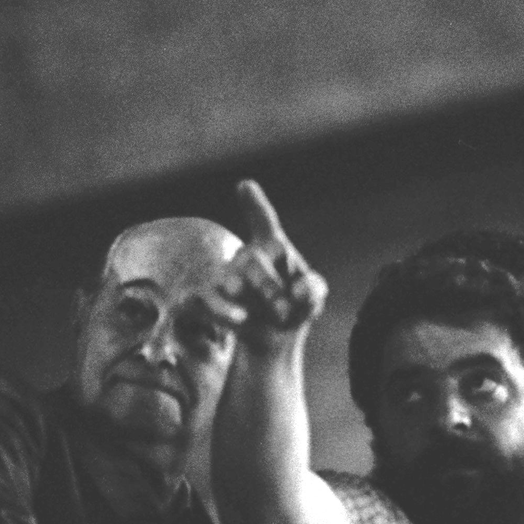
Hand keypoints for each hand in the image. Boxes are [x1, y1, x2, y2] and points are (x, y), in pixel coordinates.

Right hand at [216, 179, 327, 349]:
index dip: (254, 205)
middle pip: (253, 262)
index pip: (263, 221)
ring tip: (272, 316)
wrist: (276, 337)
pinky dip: (225, 311)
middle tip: (286, 311)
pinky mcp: (210, 300)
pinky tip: (241, 318)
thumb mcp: (313, 296)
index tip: (244, 186)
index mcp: (272, 246)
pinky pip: (210, 301)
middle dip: (270, 286)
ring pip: (232, 282)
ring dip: (251, 298)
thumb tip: (298, 292)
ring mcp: (226, 277)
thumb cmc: (295, 306)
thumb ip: (313, 289)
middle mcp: (246, 257)